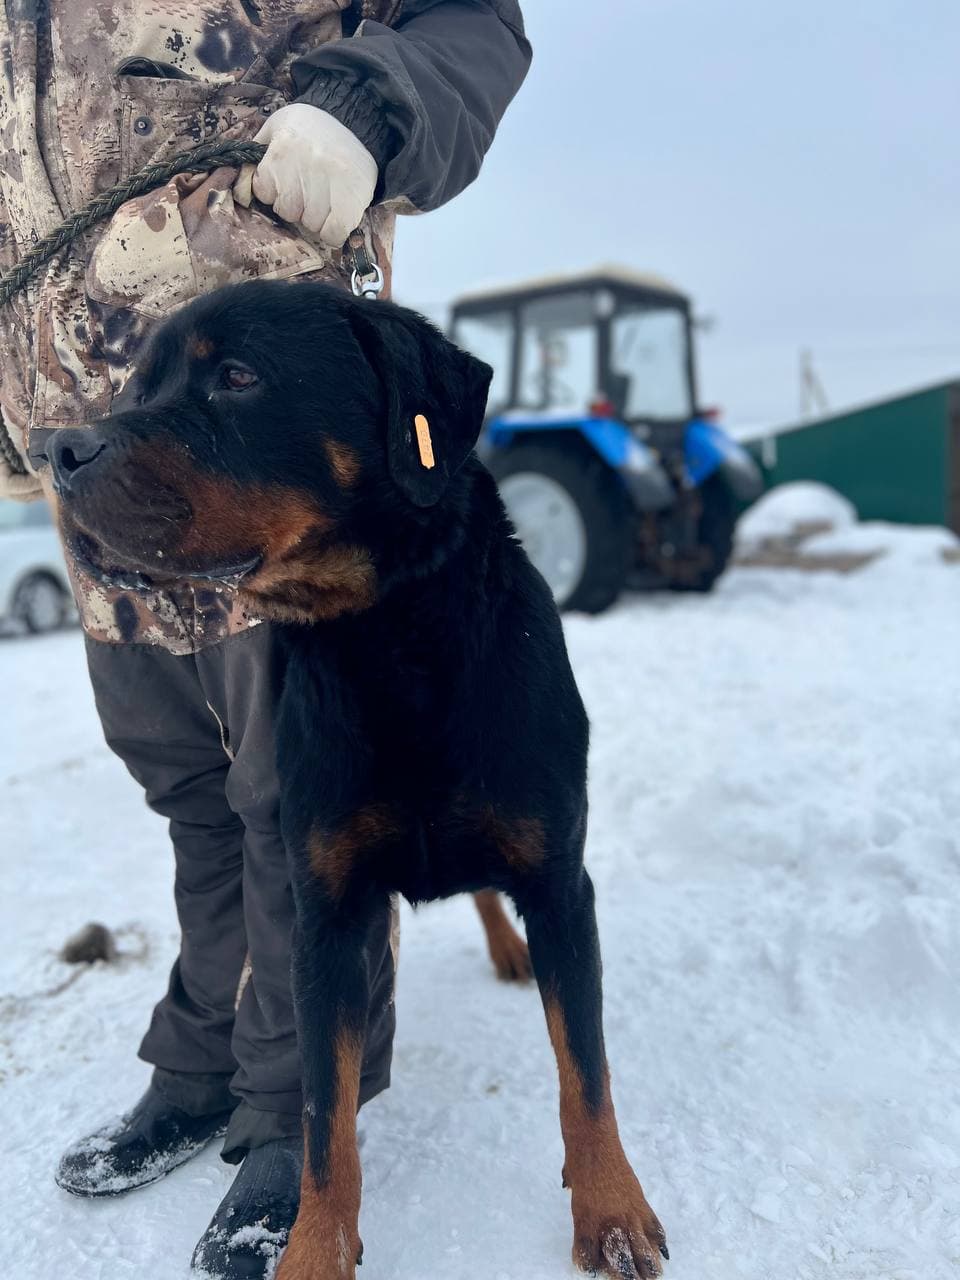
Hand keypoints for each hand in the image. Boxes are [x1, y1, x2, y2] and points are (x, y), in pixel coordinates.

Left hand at [234, 103, 377, 248]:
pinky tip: (336, 219)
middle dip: (297, 207)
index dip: (275, 192)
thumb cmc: (310, 127)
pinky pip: (333, 233)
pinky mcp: (353, 198)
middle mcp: (305, 165)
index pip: (265, 193)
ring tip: (325, 200)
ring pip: (311, 224)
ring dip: (316, 218)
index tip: (287, 183)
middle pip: (289, 212)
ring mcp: (331, 182)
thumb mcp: (278, 125)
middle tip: (309, 191)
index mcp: (282, 150)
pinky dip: (332, 232)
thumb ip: (258, 148)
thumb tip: (240, 174)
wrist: (354, 120)